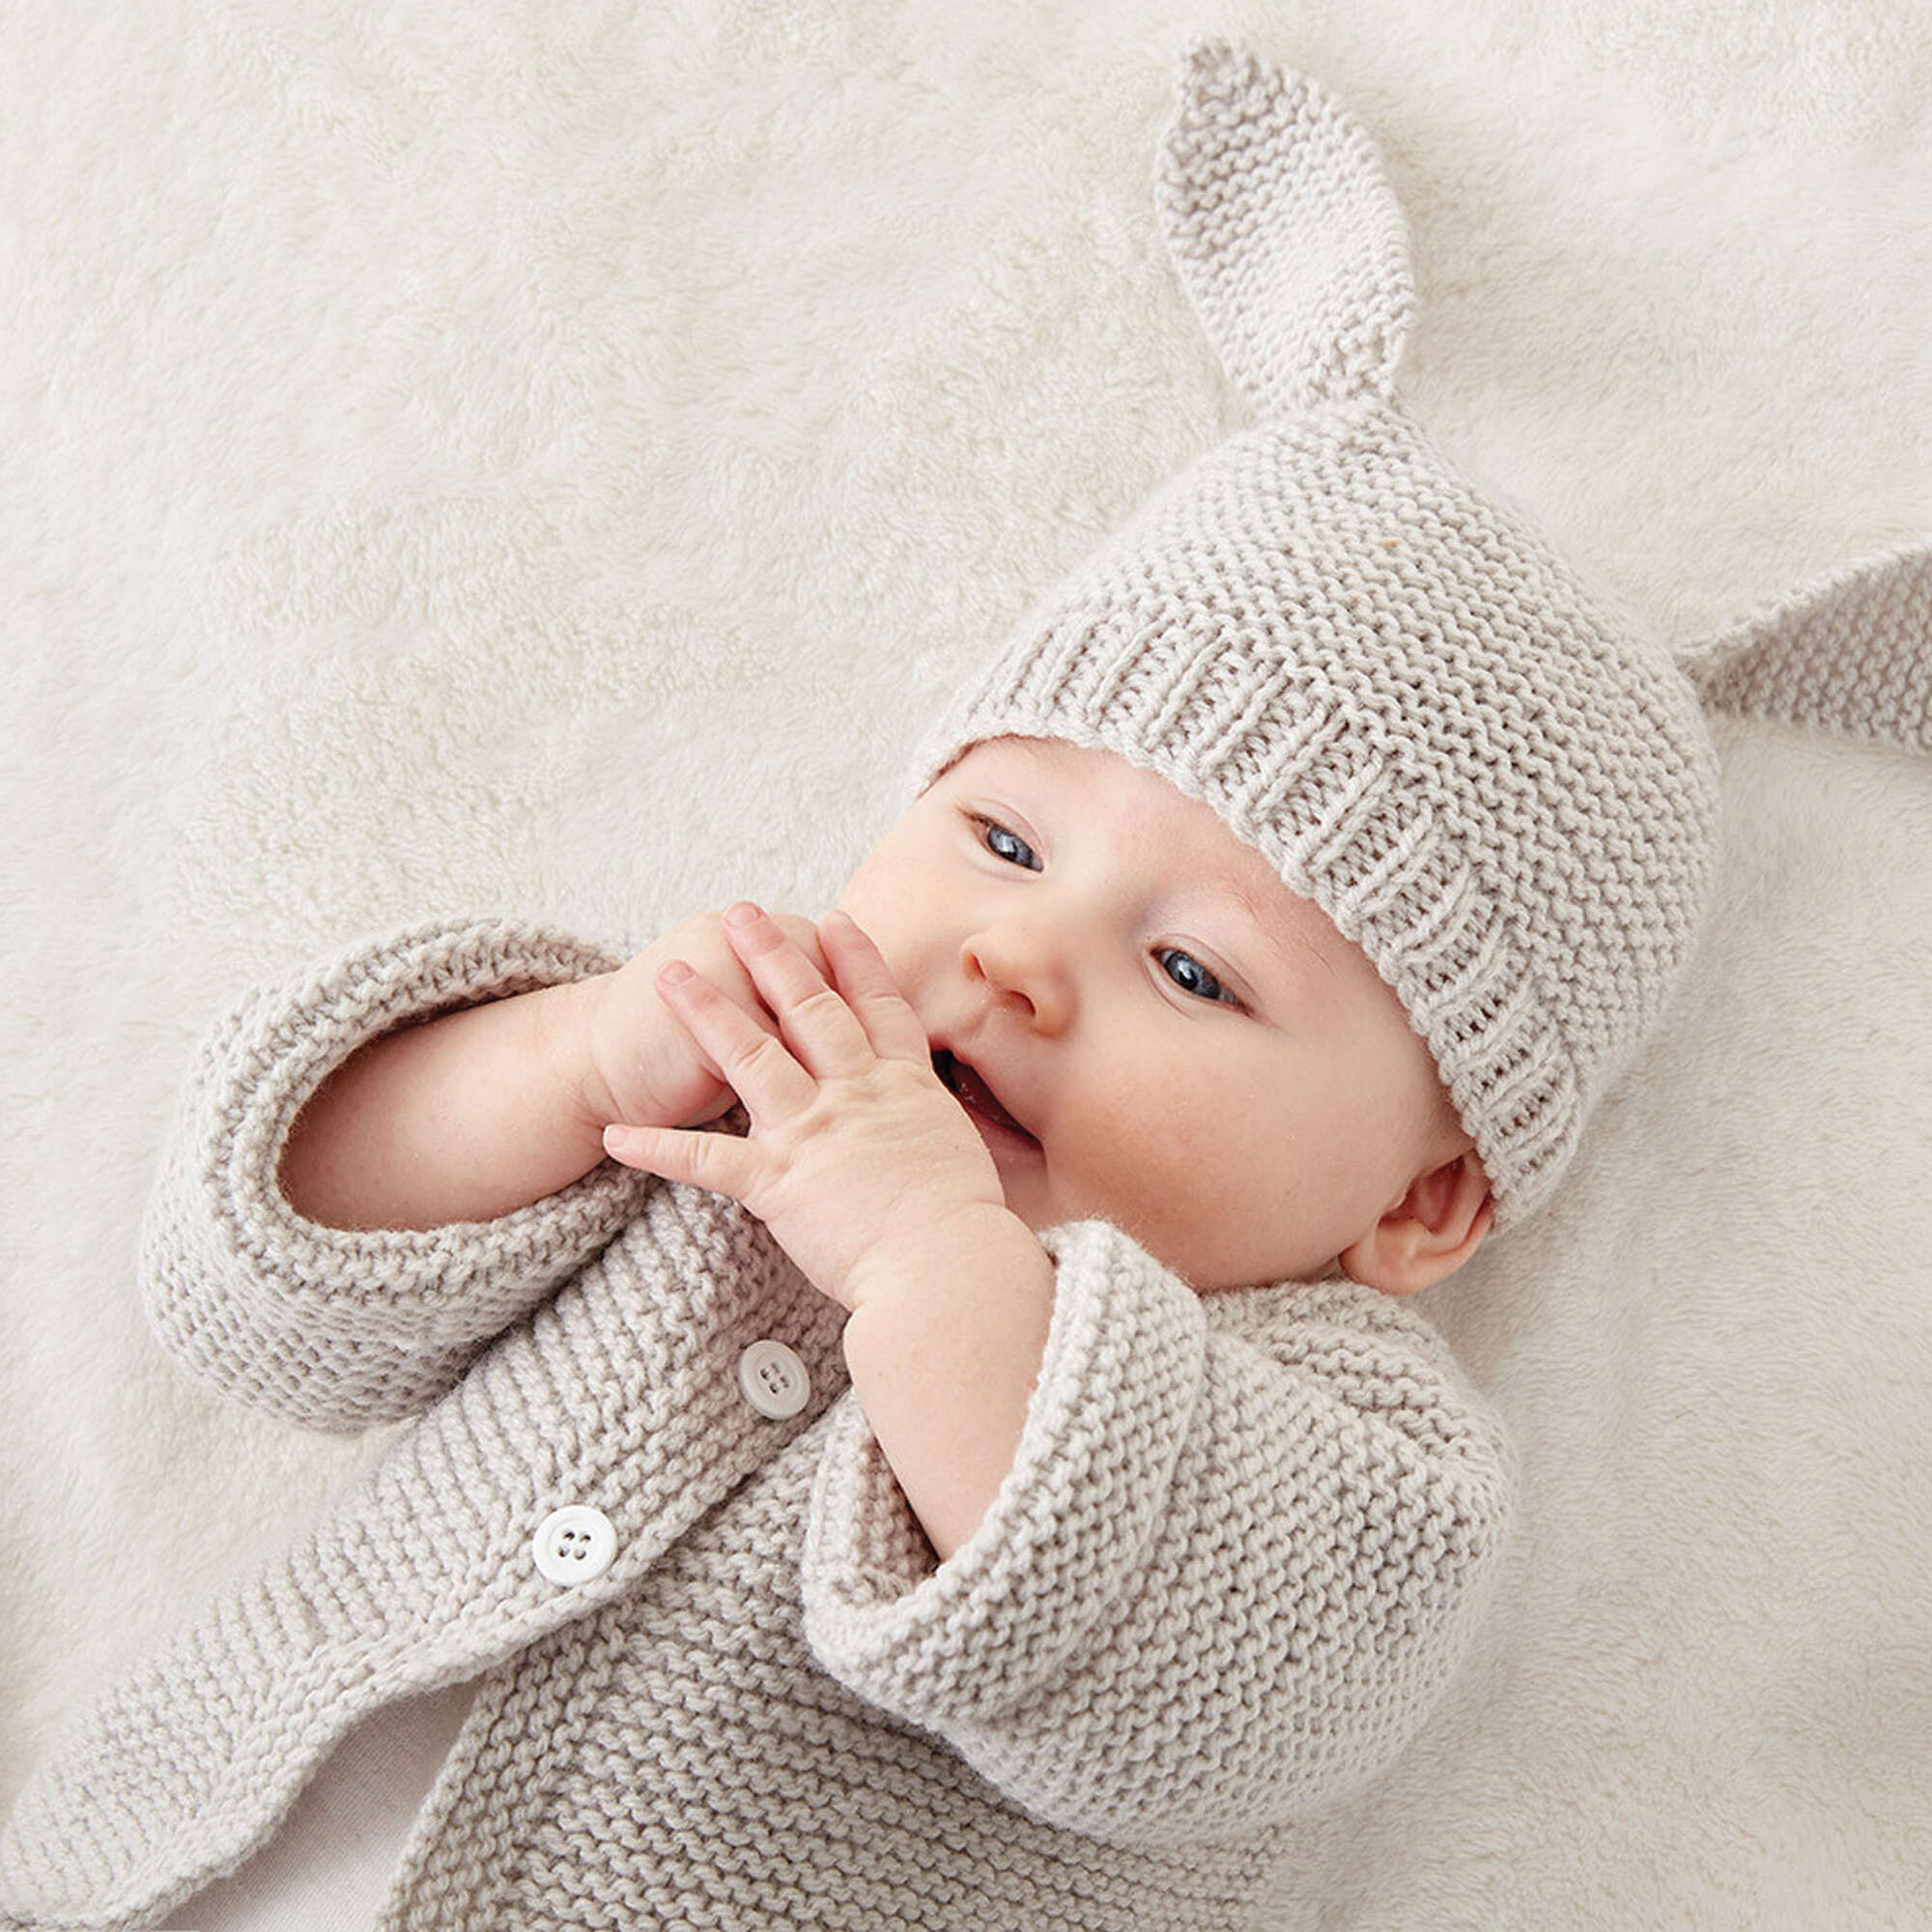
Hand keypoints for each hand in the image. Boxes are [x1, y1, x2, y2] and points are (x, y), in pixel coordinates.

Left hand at [600, 903, 1011, 1310]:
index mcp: (904, 1088)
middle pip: (809, 1008)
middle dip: (772, 955)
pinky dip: (658, 1150)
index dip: (854, 960)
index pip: (877, 1008)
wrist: (950, 1266)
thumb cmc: (968, 1230)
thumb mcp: (961, 1157)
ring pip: (750, 1055)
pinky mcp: (778, 1182)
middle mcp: (856, 1094)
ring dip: (705, 1012)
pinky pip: (706, 1160)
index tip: (834, 921)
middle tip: (742, 914)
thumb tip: (935, 1134)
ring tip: (671, 974)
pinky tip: (615, 1137)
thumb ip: (934, 1132)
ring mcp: (813, 1131)